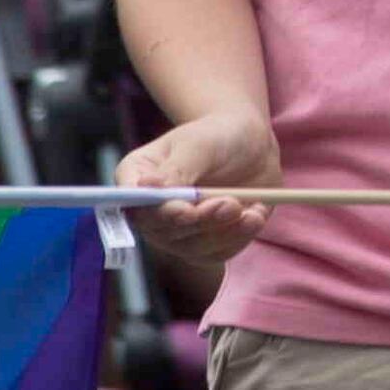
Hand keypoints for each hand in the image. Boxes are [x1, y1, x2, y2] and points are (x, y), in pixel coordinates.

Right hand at [119, 110, 282, 269]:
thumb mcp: (198, 145)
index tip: (186, 210)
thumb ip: (176, 169)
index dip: (159, 213)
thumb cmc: (216, 137)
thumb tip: (145, 186)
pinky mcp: (205, 244)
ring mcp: (176, 232)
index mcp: (136, 179)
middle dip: (200, 221)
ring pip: (192, 247)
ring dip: (222, 231)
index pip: (135, 205)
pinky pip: (217, 253)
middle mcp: (151, 212)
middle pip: (164, 232)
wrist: (250, 146)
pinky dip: (239, 238)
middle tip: (229, 204)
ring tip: (246, 210)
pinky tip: (255, 216)